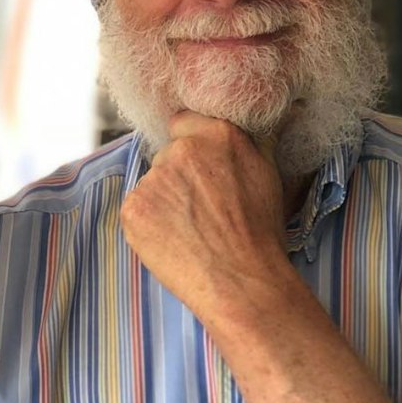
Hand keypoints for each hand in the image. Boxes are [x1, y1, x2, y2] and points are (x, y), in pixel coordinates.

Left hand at [119, 112, 287, 312]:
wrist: (242, 280)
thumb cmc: (260, 235)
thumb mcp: (267, 174)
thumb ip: (245, 144)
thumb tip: (248, 125)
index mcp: (218, 134)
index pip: (183, 122)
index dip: (188, 145)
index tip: (197, 169)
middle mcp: (182, 150)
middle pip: (166, 157)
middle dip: (177, 178)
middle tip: (199, 212)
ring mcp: (154, 179)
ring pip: (151, 186)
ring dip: (162, 203)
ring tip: (189, 233)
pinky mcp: (134, 208)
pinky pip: (136, 210)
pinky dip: (148, 225)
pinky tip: (173, 242)